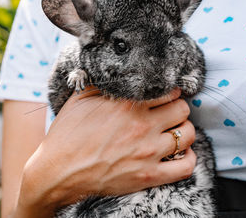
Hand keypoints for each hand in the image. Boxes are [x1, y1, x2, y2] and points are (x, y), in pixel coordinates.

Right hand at [14, 87, 195, 216]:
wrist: (57, 171)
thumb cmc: (66, 134)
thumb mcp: (80, 99)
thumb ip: (101, 82)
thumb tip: (113, 69)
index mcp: (127, 104)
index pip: (168, 91)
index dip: (168, 92)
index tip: (164, 96)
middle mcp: (142, 125)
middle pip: (183, 109)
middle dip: (178, 108)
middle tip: (169, 112)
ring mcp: (148, 152)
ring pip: (188, 134)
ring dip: (184, 130)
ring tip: (174, 131)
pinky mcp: (148, 176)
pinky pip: (185, 167)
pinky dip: (189, 158)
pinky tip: (180, 153)